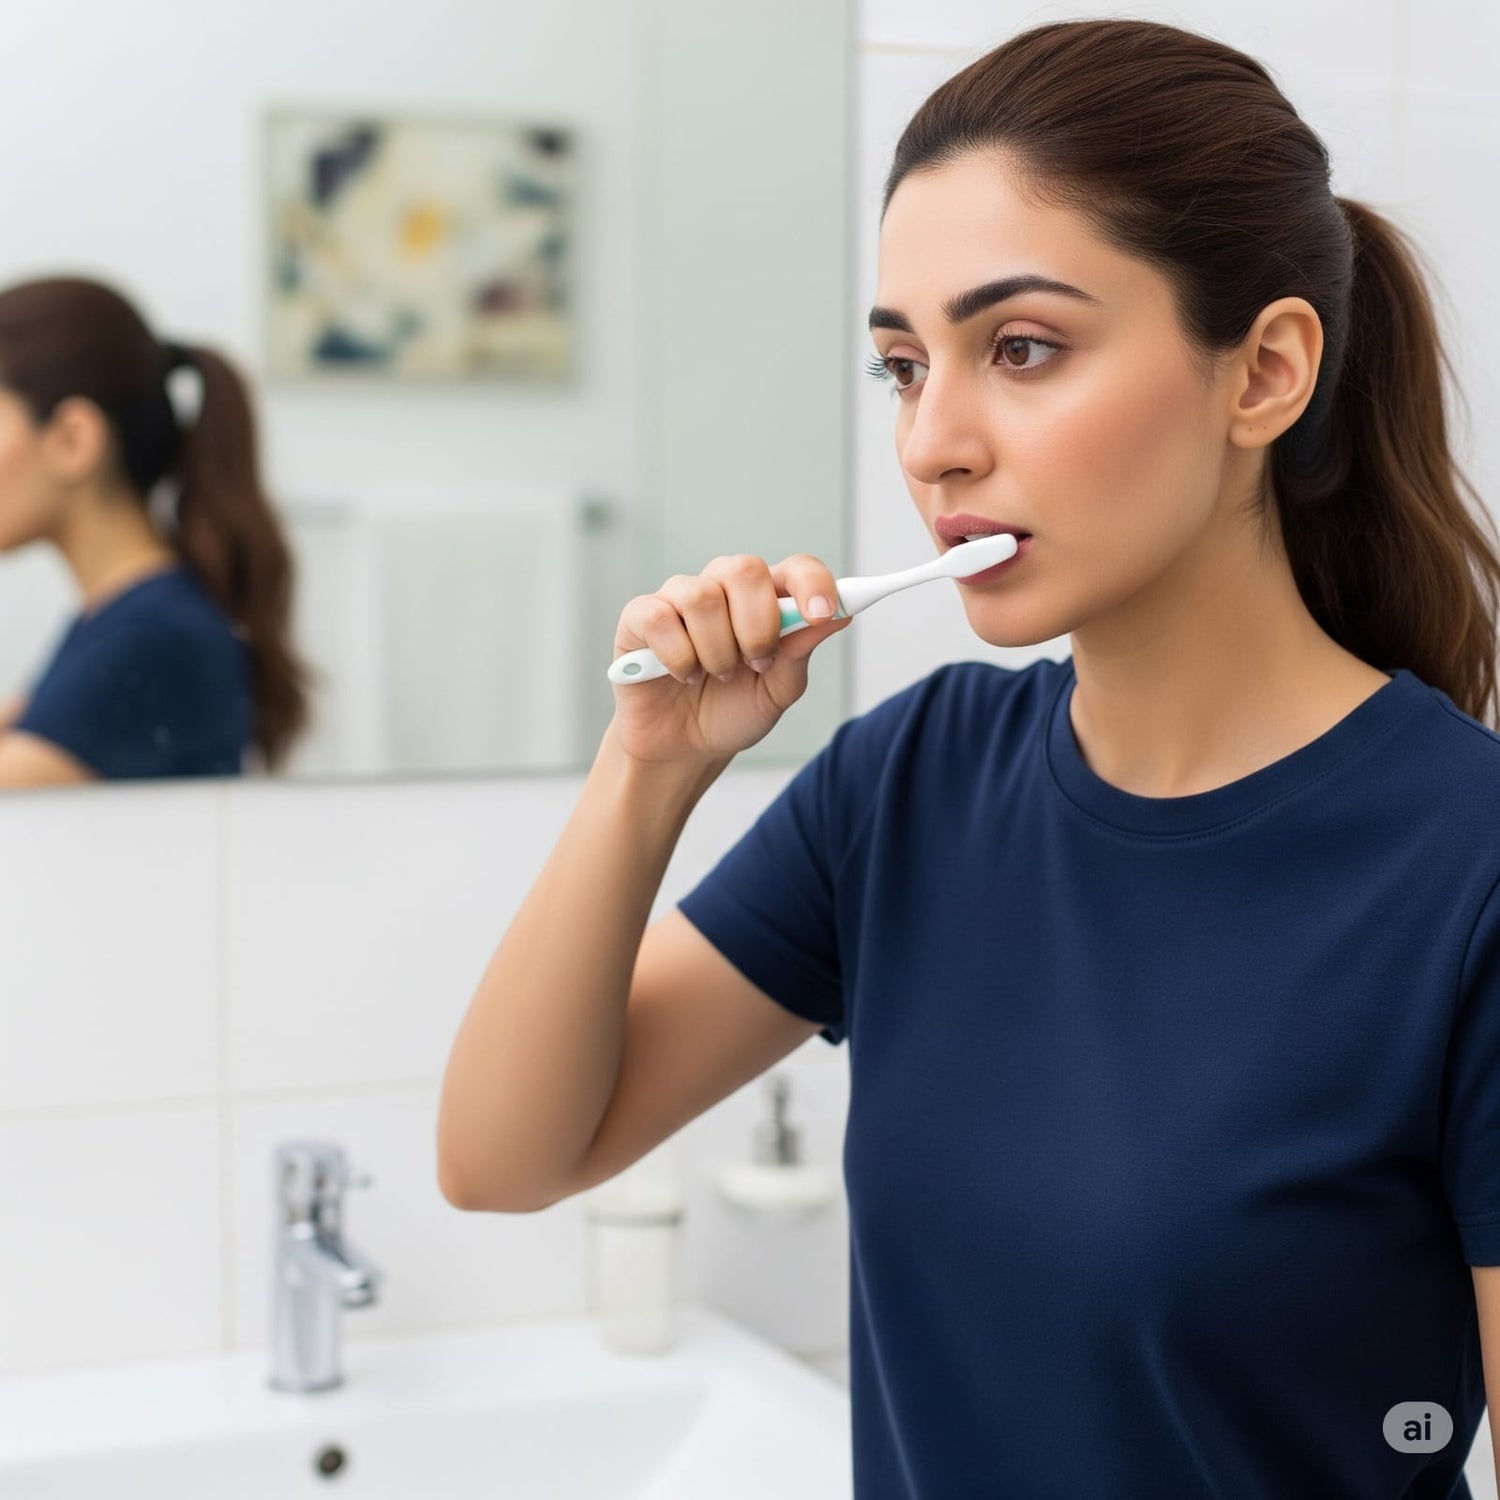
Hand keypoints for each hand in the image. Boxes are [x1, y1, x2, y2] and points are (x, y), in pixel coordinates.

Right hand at [608, 553, 852, 768]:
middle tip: (756, 663)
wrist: (684, 748)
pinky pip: (660, 618)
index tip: (821, 613)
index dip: (812, 584)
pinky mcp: (641, 617)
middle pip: (745, 569)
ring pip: (702, 597)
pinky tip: (683, 675)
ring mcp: (680, 598)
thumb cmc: (731, 712)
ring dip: (716, 650)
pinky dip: (678, 657)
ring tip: (716, 675)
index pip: (795, 568)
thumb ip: (800, 652)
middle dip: (757, 625)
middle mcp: (723, 588)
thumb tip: (840, 615)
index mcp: (765, 600)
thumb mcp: (777, 691)